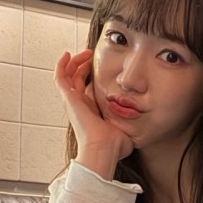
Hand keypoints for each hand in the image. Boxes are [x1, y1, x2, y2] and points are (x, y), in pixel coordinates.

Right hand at [54, 50, 133, 176]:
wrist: (104, 149)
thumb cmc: (114, 145)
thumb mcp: (126, 129)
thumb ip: (131, 124)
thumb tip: (142, 126)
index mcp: (91, 111)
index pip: (88, 89)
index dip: (92, 76)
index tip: (101, 66)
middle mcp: (80, 105)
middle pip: (77, 79)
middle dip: (83, 65)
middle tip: (92, 55)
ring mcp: (73, 101)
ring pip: (68, 76)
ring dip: (75, 62)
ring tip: (85, 53)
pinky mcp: (69, 98)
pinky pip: (60, 77)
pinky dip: (61, 65)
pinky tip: (68, 54)